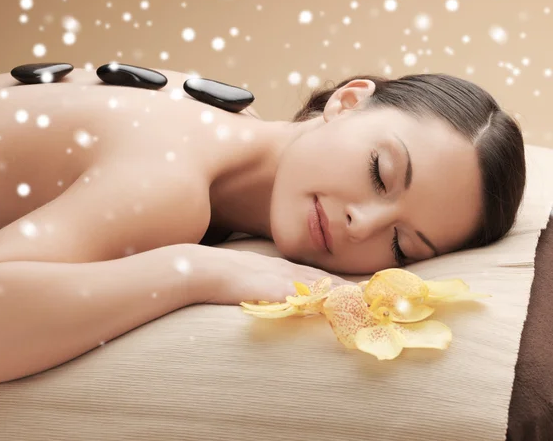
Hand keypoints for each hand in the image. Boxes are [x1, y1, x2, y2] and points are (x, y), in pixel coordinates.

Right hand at [203, 248, 353, 305]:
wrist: (201, 268)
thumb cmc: (219, 275)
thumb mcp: (246, 280)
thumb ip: (262, 287)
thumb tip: (275, 298)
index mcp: (279, 268)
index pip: (314, 276)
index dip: (336, 282)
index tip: (356, 289)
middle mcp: (284, 269)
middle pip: (322, 278)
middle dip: (346, 286)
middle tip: (371, 296)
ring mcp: (278, 277)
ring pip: (317, 284)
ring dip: (340, 291)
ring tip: (362, 299)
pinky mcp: (271, 287)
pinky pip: (301, 294)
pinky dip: (318, 298)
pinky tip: (332, 304)